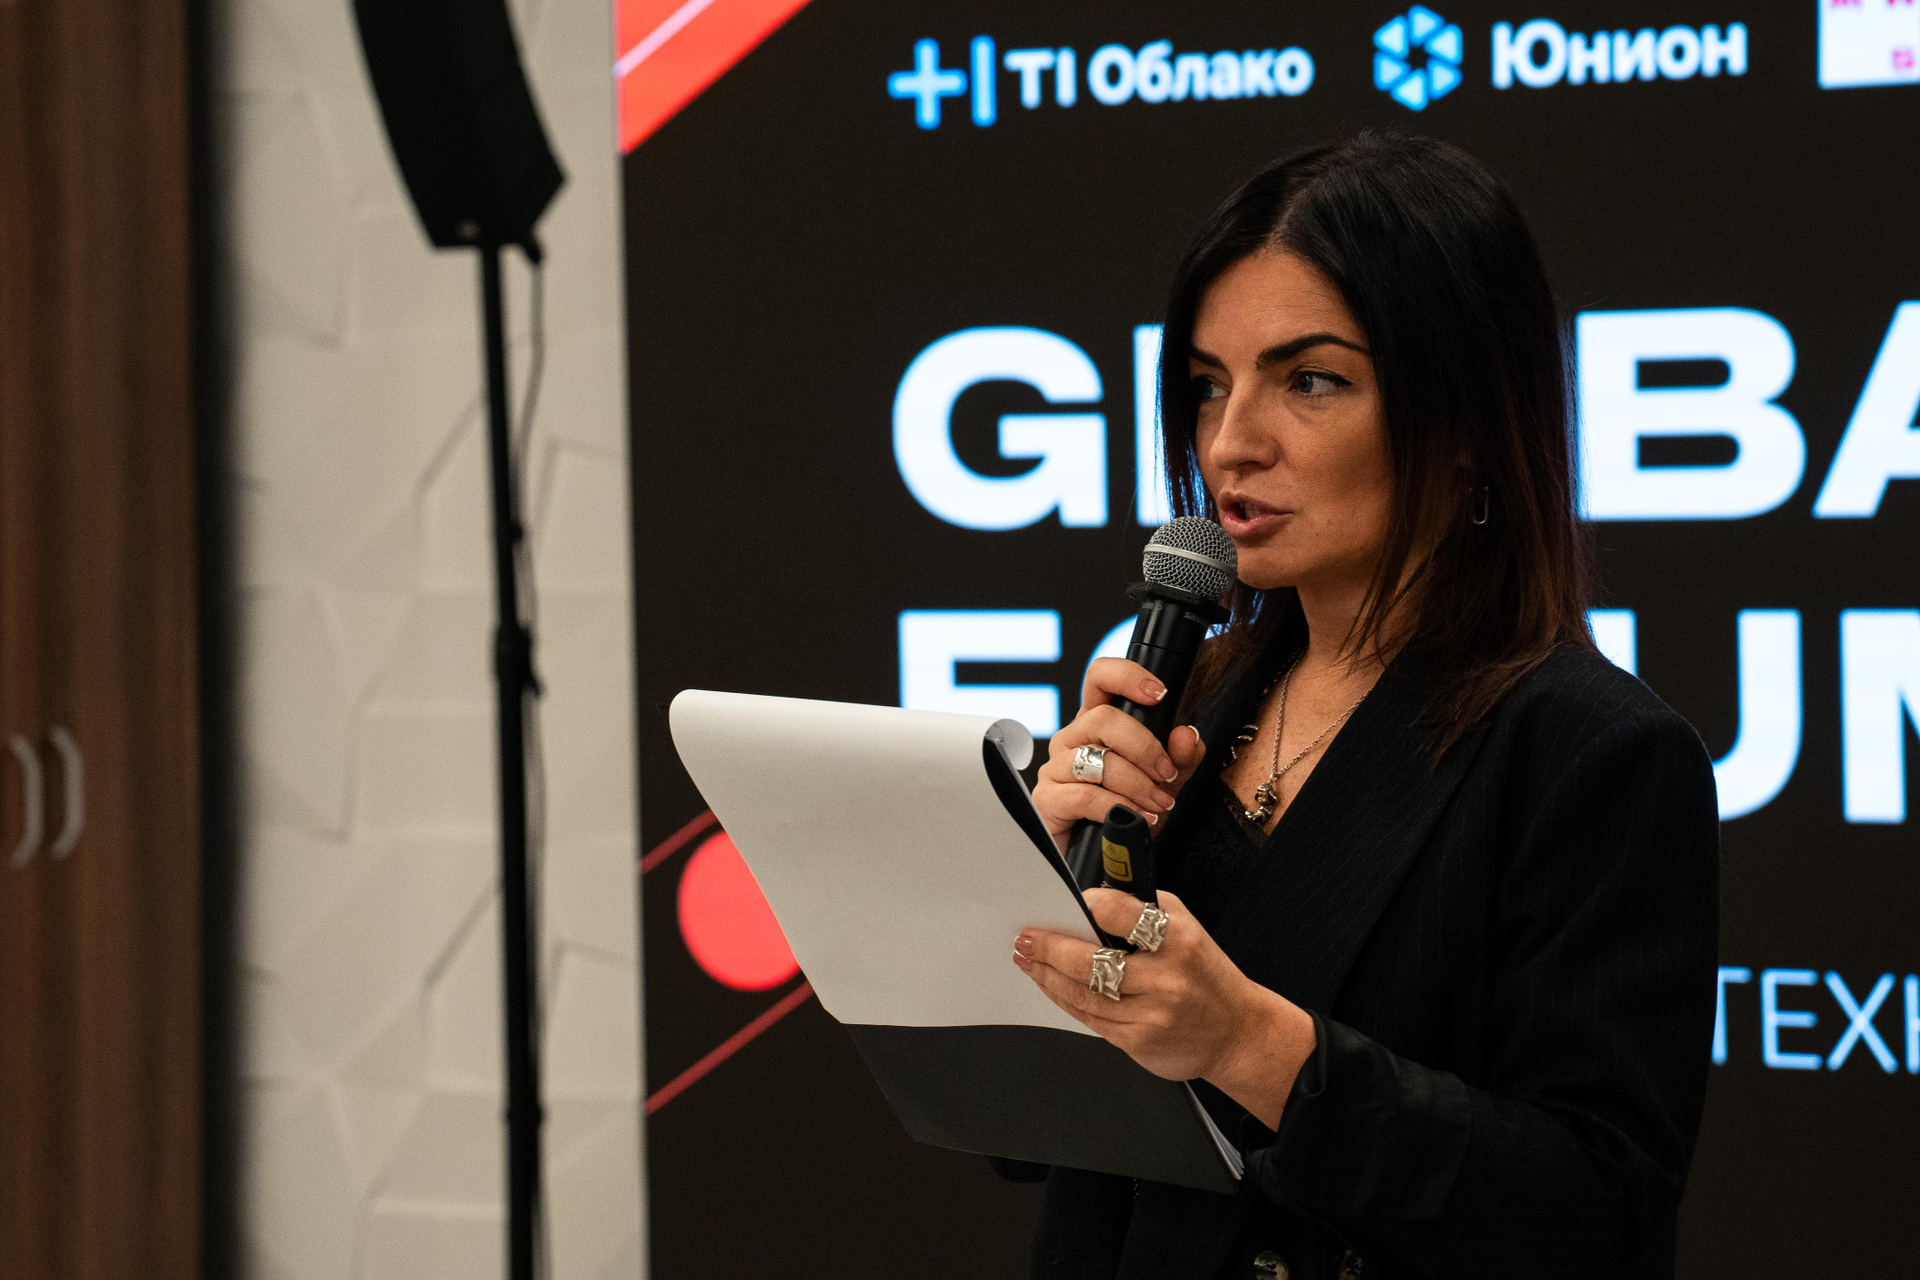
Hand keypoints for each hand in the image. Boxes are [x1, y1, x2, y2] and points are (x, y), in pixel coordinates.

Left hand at [1012, 889, 1315, 1128]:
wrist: (1236, 1032)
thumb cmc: (1204, 972)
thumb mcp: (1186, 927)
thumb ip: (1143, 910)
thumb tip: (1090, 901)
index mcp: (1178, 940)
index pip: (1121, 913)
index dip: (1089, 905)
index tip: (1066, 902)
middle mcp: (1165, 978)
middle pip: (1090, 962)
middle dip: (1049, 948)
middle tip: (1025, 938)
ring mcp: (1150, 1014)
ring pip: (1083, 994)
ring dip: (1047, 975)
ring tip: (1027, 959)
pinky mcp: (1138, 1041)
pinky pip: (1090, 1018)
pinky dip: (1064, 998)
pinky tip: (1051, 984)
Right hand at [1032, 659, 1207, 849]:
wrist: (1104, 858)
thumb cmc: (1126, 812)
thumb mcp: (1164, 782)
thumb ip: (1181, 758)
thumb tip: (1186, 735)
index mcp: (1097, 725)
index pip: (1100, 679)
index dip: (1127, 676)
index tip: (1159, 694)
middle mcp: (1073, 739)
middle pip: (1103, 718)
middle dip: (1144, 747)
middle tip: (1166, 774)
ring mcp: (1056, 768)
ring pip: (1098, 760)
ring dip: (1137, 783)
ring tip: (1158, 804)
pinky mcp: (1047, 799)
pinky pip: (1085, 795)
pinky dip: (1119, 806)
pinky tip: (1140, 818)